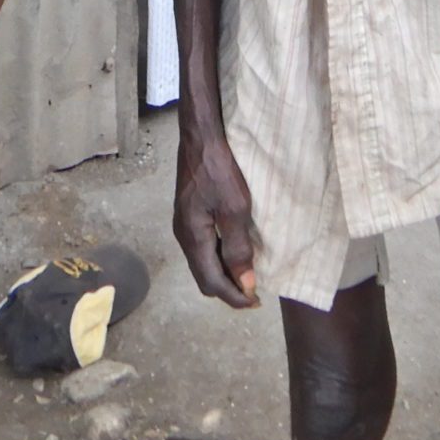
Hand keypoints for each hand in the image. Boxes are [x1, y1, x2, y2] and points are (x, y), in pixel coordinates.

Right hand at [173, 125, 259, 308]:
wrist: (200, 138)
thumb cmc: (219, 170)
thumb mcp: (235, 209)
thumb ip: (238, 248)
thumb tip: (244, 283)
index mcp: (192, 238)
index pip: (212, 282)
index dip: (234, 296)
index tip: (257, 301)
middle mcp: (183, 236)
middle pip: (204, 277)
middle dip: (228, 290)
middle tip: (253, 292)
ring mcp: (183, 225)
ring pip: (202, 263)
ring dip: (222, 274)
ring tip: (246, 275)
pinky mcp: (188, 215)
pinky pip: (201, 249)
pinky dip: (217, 258)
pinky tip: (232, 252)